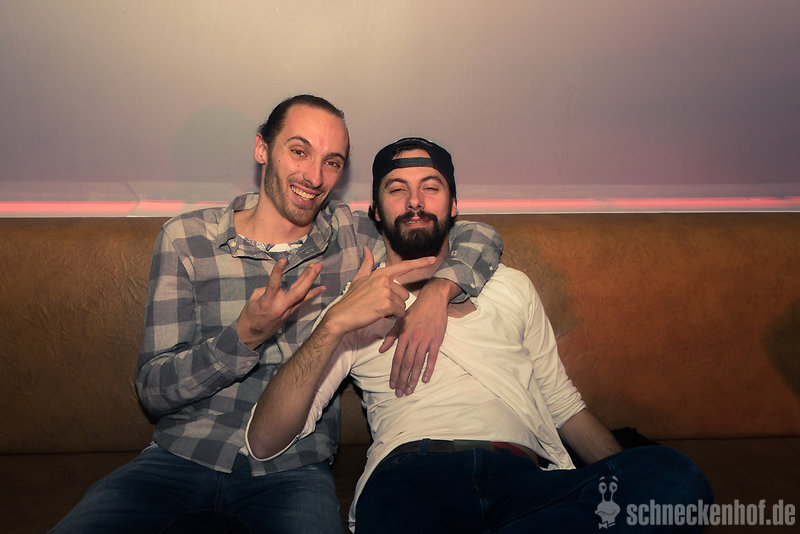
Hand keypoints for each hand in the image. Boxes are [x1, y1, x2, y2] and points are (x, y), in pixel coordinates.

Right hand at [237, 259, 325, 348]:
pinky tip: (321, 288)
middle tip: (316, 265)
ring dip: (311, 281)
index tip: (283, 260)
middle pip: (298, 291)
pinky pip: (303, 301)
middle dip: (308, 277)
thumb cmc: (250, 315)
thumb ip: (266, 290)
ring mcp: (288, 310)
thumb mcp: (254, 299)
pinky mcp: (291, 313)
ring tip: (319, 268)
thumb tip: (279, 286)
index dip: (278, 272)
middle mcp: (280, 306)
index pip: (273, 284)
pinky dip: (312, 293)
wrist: (252, 334)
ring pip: (303, 295)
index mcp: (267, 301)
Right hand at [322, 247, 436, 335]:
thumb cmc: (351, 299)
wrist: (342, 315)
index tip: (433, 259)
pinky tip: (380, 314)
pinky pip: (400, 313)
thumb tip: (366, 248)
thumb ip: (367, 264)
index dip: (420, 262)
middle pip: (405, 293)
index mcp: (381, 273)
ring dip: (394, 311)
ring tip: (378, 309)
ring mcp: (386, 291)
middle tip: (379, 305)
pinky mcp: (386, 304)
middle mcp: (385, 280)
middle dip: (396, 302)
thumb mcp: (359, 278)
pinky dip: (393, 317)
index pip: (404, 266)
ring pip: (403, 304)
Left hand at [382, 278, 449, 396]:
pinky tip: (424, 379)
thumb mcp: (399, 322)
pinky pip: (432, 358)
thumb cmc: (415, 311)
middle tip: (400, 393)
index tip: (392, 385)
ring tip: (410, 390)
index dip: (394, 374)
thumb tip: (381, 350)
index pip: (396, 359)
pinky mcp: (436, 340)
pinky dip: (428, 369)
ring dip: (413, 379)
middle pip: (406, 364)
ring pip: (418, 364)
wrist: (432, 300)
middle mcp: (413, 340)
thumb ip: (390, 337)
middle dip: (402, 381)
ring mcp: (425, 340)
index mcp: (403, 336)